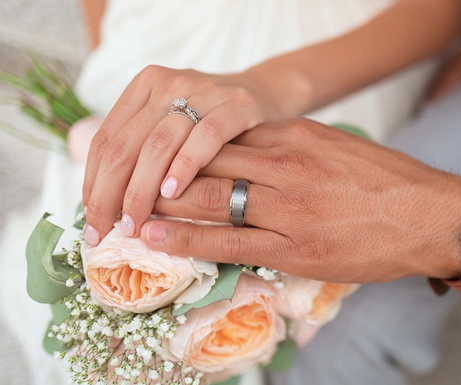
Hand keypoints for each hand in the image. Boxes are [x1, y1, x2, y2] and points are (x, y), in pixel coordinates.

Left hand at [82, 66, 283, 244]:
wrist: (267, 95)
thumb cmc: (213, 122)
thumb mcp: (172, 125)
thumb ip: (142, 150)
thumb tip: (105, 205)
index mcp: (144, 87)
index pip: (106, 140)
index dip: (93, 184)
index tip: (92, 221)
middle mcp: (168, 85)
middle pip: (126, 145)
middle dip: (110, 195)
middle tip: (107, 231)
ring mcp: (203, 92)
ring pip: (158, 145)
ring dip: (141, 190)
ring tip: (135, 223)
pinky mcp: (236, 105)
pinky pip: (205, 138)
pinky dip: (184, 167)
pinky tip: (172, 193)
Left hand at [140, 118, 460, 282]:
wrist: (430, 216)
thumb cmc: (388, 182)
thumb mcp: (337, 147)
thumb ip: (293, 147)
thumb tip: (254, 153)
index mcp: (297, 136)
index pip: (225, 136)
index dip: (183, 146)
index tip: (157, 154)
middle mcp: (287, 166)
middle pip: (207, 162)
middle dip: (162, 172)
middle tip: (126, 179)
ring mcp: (290, 207)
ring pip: (211, 199)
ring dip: (163, 203)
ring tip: (126, 209)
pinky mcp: (296, 246)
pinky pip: (229, 241)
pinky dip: (187, 239)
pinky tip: (156, 238)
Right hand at [428, 27, 460, 100]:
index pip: (447, 79)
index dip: (437, 90)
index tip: (428, 100)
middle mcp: (460, 57)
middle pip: (445, 75)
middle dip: (437, 87)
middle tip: (429, 98)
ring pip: (450, 69)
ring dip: (445, 79)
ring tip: (440, 90)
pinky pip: (458, 63)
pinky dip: (455, 72)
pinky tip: (460, 75)